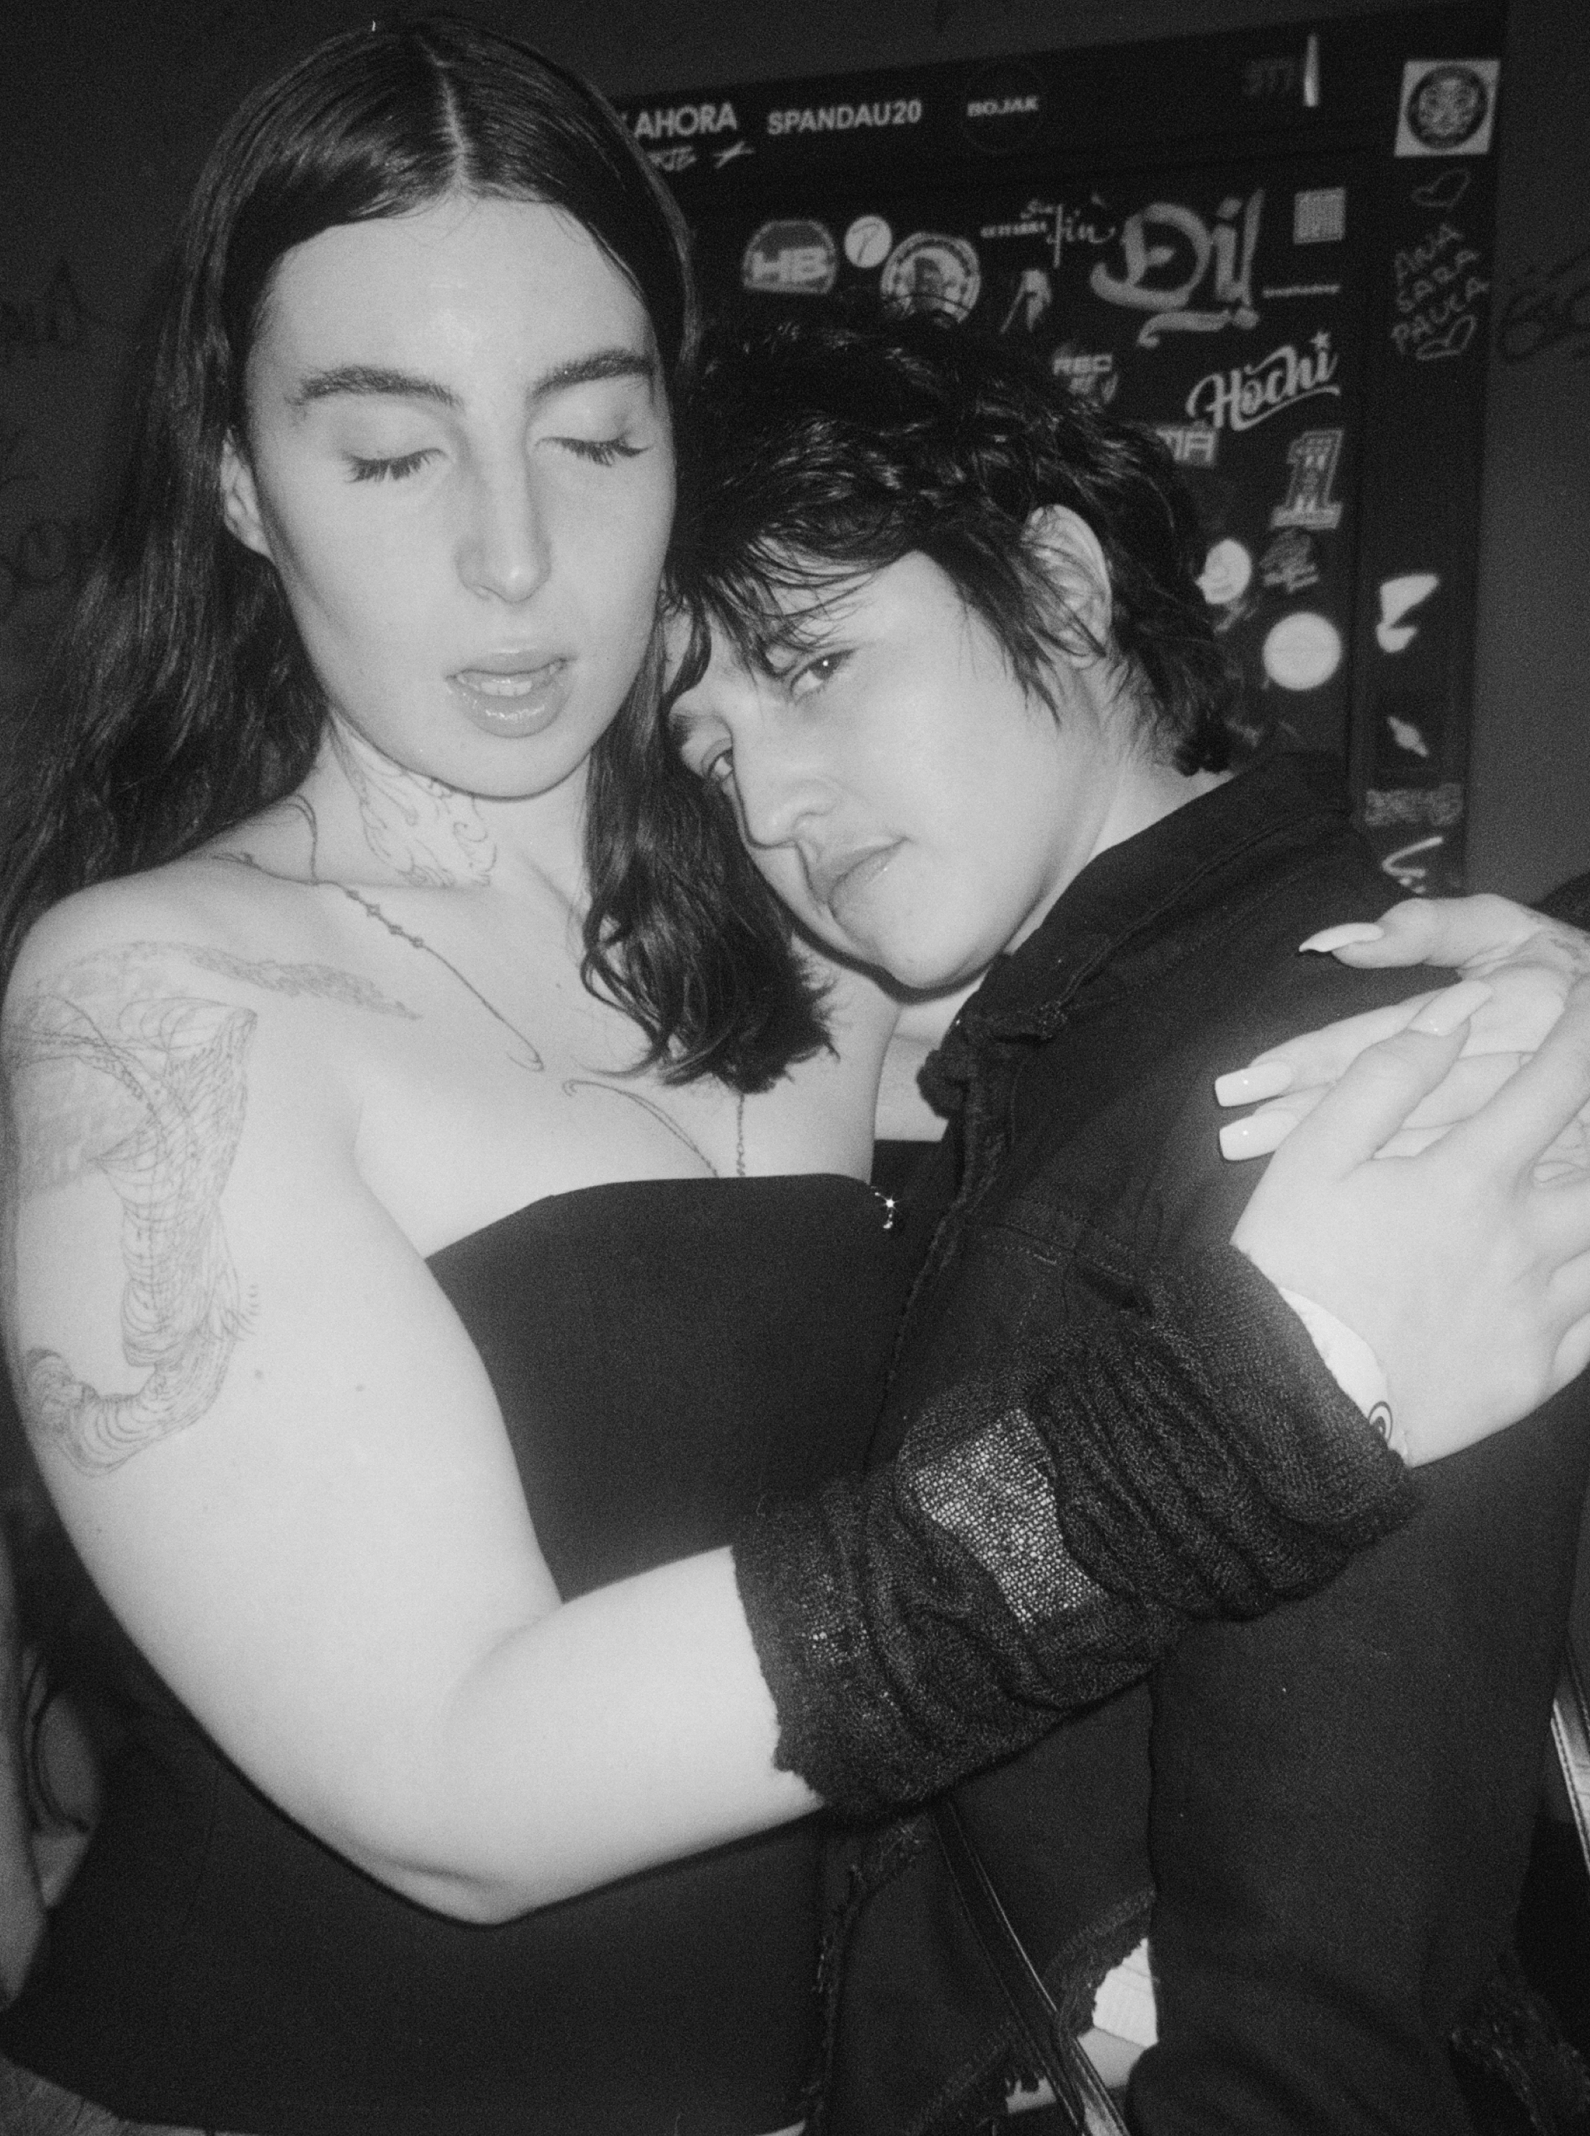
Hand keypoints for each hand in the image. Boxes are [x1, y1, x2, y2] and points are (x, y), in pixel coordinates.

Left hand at [1216, 894, 1589, 1160]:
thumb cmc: (1563, 967)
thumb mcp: (1503, 931)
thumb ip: (1427, 929)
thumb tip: (1339, 940)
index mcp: (1494, 1005)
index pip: (1382, 1037)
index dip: (1311, 1061)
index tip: (1242, 1082)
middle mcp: (1506, 1065)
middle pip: (1389, 1100)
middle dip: (1306, 1121)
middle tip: (1231, 1141)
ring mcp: (1527, 1120)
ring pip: (1418, 1145)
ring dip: (1341, 1165)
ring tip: (1262, 1172)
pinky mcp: (1539, 1158)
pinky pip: (1458, 1176)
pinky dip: (1397, 1191)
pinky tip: (1343, 1209)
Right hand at [1231, 979, 1589, 1462]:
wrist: (1287, 1400)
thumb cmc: (1292, 1268)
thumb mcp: (1312, 1158)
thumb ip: (1384, 1078)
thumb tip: (1452, 1017)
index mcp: (1468, 1178)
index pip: (1557, 1083)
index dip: (1584, 1034)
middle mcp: (1524, 1240)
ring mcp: (1540, 1310)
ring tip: (1581, 1185)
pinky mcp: (1539, 1371)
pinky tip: (1581, 1266)